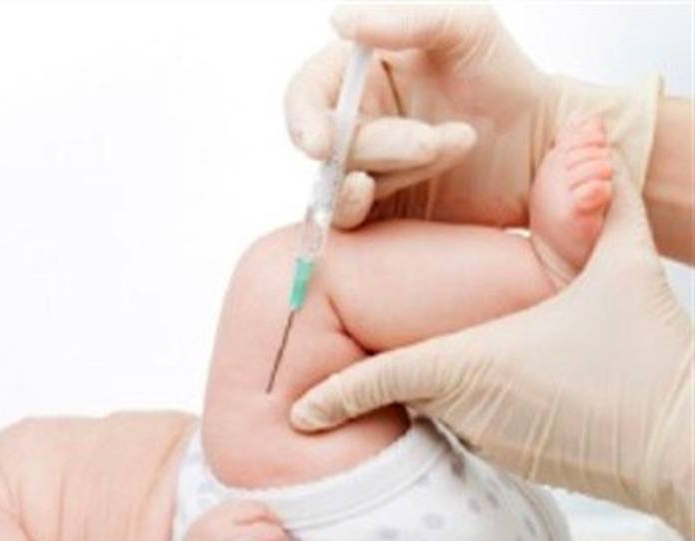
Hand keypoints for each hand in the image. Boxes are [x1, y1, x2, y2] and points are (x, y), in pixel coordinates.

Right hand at [286, 5, 658, 228]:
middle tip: (433, 139)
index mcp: (360, 73)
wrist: (542, 143)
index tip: (321, 142)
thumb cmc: (506, 77)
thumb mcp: (466, 28)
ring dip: (398, 168)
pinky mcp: (380, 208)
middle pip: (328, 144)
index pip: (308, 95)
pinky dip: (364, 207)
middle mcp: (355, 121)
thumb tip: (339, 20)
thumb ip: (405, 19)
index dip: (304, 118)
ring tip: (457, 145)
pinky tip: (406, 188)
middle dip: (379, 144)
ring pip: (343, 180)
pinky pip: (351, 216)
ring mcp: (365, 167)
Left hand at [290, 160, 693, 537]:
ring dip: (434, 388)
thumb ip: (599, 204)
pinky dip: (473, 405)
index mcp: (468, 366)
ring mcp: (494, 442)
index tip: (293, 413)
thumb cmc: (646, 367)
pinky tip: (504, 382)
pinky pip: (478, 427)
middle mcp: (468, 411)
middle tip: (349, 361)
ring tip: (437, 356)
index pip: (375, 381)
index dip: (330, 398)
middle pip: (406, 389)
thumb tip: (592, 142)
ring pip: (442, 409)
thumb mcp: (622, 271)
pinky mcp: (524, 462)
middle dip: (378, 378)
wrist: (685, 451)